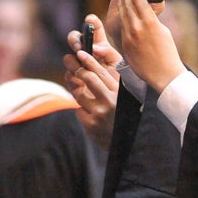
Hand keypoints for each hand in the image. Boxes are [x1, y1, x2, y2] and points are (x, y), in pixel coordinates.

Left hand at [63, 14, 121, 149]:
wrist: (128, 144)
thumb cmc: (126, 116)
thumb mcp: (127, 98)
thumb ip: (115, 81)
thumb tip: (100, 59)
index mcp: (121, 92)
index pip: (101, 72)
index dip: (89, 61)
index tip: (80, 53)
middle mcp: (111, 101)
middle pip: (88, 78)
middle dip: (76, 68)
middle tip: (69, 61)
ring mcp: (100, 113)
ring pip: (79, 94)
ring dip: (78, 91)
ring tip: (81, 91)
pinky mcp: (91, 124)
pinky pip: (79, 110)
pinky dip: (83, 110)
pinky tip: (91, 115)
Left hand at [117, 0, 185, 92]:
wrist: (163, 74)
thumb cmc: (168, 53)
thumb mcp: (163, 31)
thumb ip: (153, 20)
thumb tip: (147, 11)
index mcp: (150, 22)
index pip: (139, 0)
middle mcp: (138, 28)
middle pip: (128, 5)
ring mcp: (129, 36)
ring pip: (123, 15)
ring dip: (122, 4)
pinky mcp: (125, 44)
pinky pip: (122, 28)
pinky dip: (121, 18)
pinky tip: (122, 14)